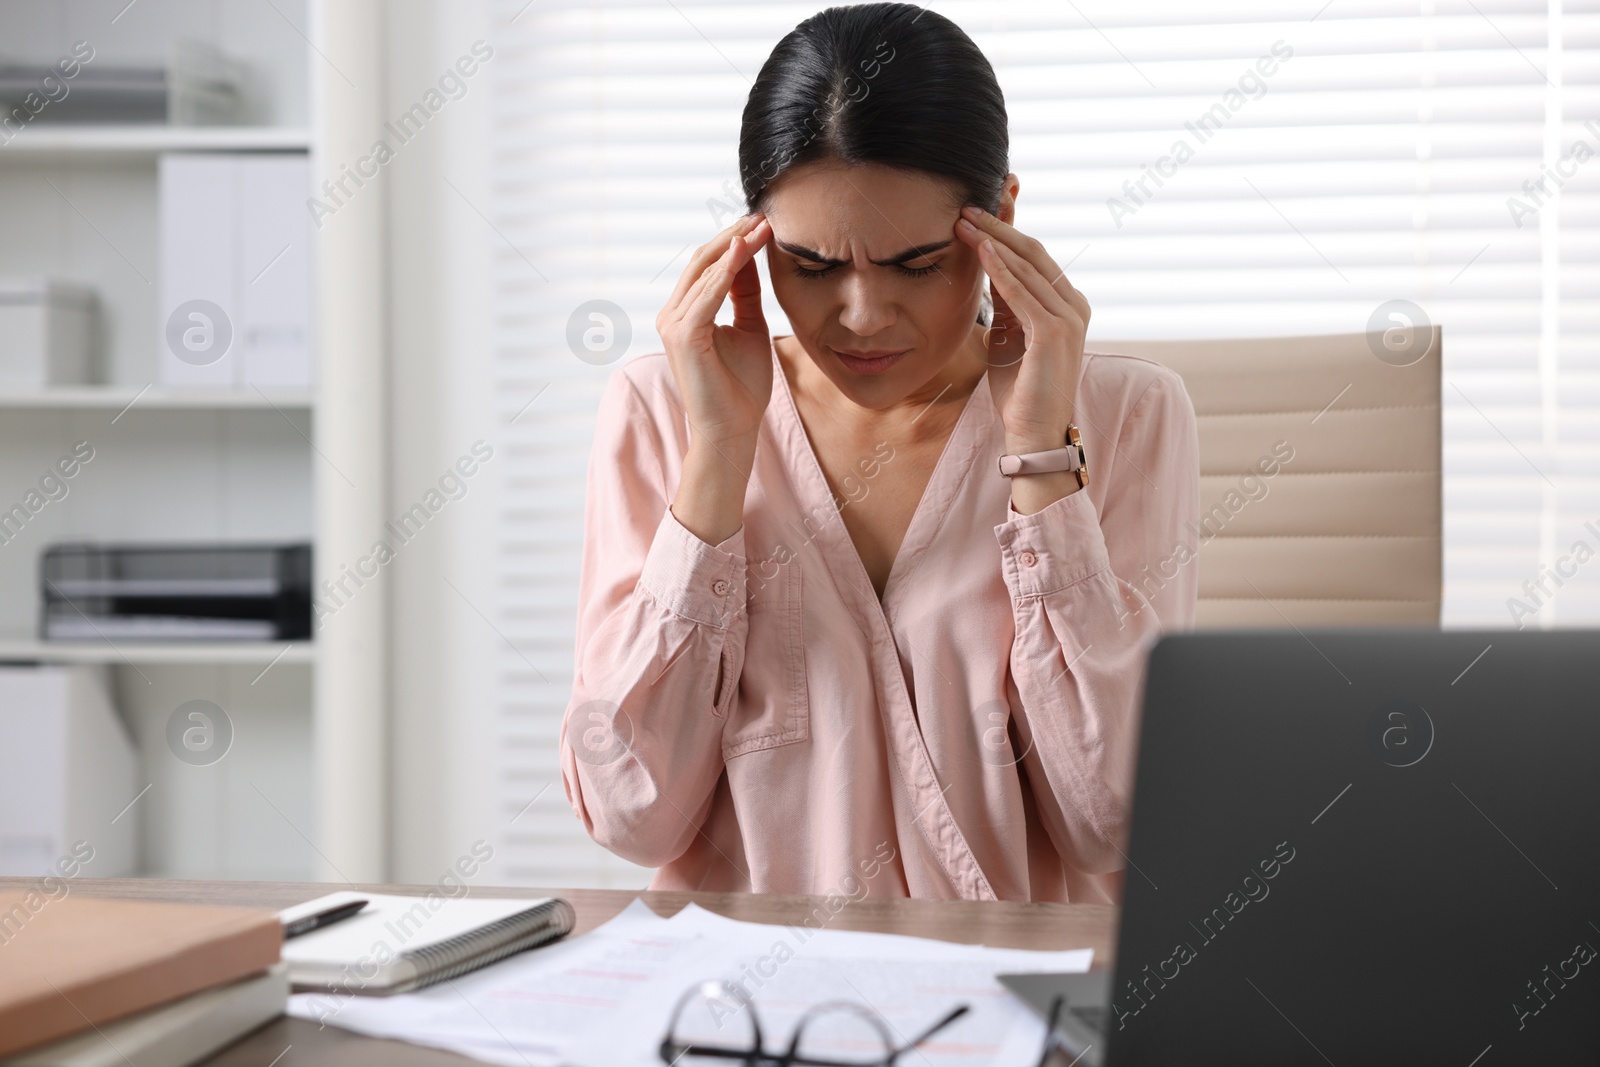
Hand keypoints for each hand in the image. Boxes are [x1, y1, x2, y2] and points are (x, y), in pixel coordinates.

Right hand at [656, 213, 775, 452]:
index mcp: (687, 312)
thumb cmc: (741, 386)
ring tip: (761, 226)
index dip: (736, 241)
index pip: (709, 265)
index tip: (765, 222)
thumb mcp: (750, 327)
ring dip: (733, 245)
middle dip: (734, 235)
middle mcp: (673, 314)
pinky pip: (706, 294)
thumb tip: (751, 254)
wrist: (733, 429)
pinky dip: (725, 271)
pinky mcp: (683, 336)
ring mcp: (674, 324)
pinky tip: (745, 251)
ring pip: (703, 271)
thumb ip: (746, 293)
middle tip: (764, 215)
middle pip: (702, 260)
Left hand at [954, 206, 1089, 455]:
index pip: (1035, 258)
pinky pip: (1021, 291)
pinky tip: (980, 248)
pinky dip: (1000, 268)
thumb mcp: (1010, 336)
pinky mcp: (1054, 331)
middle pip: (1033, 253)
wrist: (1034, 431)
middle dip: (999, 226)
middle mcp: (1074, 305)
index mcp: (1067, 305)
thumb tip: (991, 268)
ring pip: (1027, 266)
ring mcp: (1069, 317)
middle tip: (967, 205)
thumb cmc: (1020, 390)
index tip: (980, 211)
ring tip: (964, 221)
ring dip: (993, 240)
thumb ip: (1008, 303)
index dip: (1007, 231)